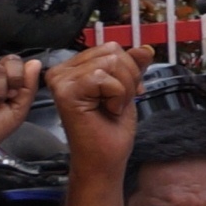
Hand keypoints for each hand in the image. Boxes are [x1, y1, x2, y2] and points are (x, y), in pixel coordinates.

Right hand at [42, 46, 144, 176]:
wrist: (105, 158)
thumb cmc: (111, 130)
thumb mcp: (127, 89)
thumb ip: (133, 66)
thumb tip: (145, 48)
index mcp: (74, 68)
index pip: (111, 47)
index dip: (129, 70)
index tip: (125, 93)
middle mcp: (62, 71)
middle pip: (112, 52)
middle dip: (128, 79)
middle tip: (116, 103)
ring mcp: (61, 80)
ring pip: (111, 63)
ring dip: (122, 90)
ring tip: (110, 107)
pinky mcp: (65, 91)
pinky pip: (104, 78)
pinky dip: (116, 96)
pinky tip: (106, 111)